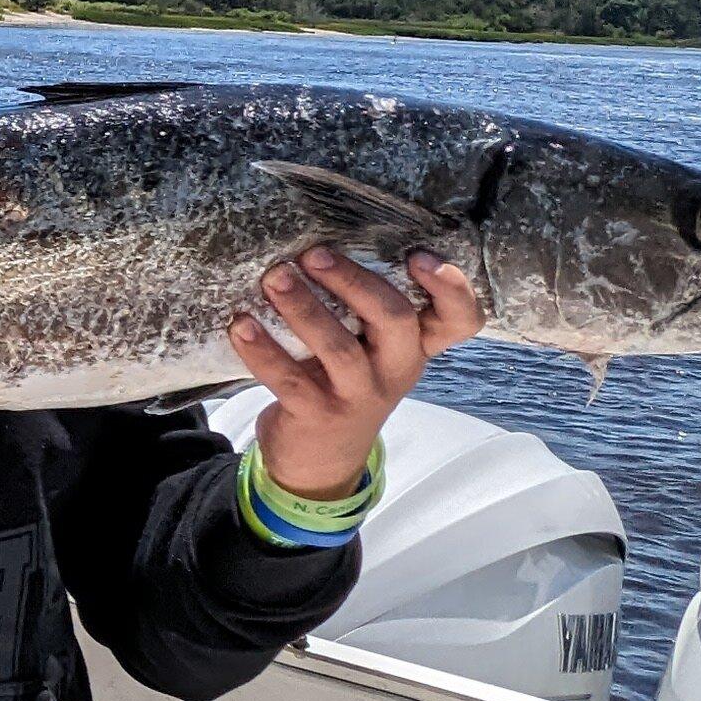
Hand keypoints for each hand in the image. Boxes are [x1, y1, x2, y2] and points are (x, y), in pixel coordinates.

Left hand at [234, 246, 483, 502]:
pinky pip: (290, 379)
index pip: (459, 320)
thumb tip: (324, 241)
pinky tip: (241, 325)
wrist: (321, 459)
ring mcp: (360, 396)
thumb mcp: (371, 351)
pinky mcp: (318, 416)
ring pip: (339, 348)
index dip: (452, 287)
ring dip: (303, 308)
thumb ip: (365, 308)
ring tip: (273, 278)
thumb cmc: (345, 382)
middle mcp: (396, 370)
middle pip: (395, 319)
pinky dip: (263, 350)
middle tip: (312, 254)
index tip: (420, 255)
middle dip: (354, 282)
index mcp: (415, 347)